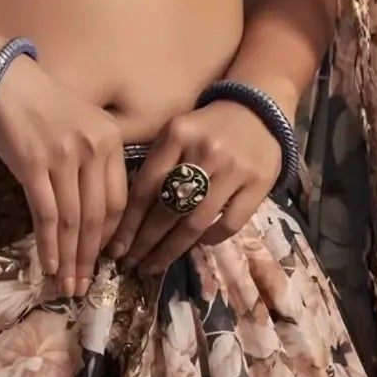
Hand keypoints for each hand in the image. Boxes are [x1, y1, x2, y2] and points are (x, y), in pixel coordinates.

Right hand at [0, 53, 128, 300]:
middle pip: (98, 217)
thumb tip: (94, 217)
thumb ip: (94, 163)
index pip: (119, 201)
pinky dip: (49, 245)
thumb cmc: (42, 105)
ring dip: (70, 260)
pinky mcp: (34, 164)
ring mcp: (63, 157)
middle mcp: (93, 149)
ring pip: (73, 221)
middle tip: (85, 286)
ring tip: (67, 286)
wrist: (4, 79)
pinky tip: (48, 264)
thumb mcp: (82, 126)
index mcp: (111, 141)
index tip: (105, 260)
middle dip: (91, 258)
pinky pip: (46, 215)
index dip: (112, 237)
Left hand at [103, 100, 282, 276]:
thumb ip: (156, 165)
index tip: (116, 248)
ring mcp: (234, 170)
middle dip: (145, 242)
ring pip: (196, 221)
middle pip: (168, 208)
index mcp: (178, 134)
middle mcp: (205, 151)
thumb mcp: (176, 132)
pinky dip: (209, 239)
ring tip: (154, 265)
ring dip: (171, 249)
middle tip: (131, 265)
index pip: (145, 187)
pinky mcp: (259, 184)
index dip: (129, 222)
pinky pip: (228, 224)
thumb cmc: (207, 127)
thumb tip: (129, 218)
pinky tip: (195, 244)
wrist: (258, 110)